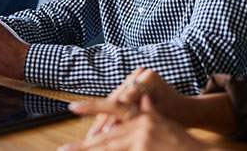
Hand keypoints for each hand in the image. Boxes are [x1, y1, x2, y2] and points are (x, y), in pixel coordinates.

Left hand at [59, 98, 211, 150]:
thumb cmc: (183, 143)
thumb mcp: (164, 123)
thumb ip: (149, 113)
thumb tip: (140, 100)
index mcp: (143, 115)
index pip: (113, 108)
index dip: (92, 107)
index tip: (72, 107)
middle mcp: (141, 124)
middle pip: (106, 136)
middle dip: (84, 145)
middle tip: (63, 150)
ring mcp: (142, 139)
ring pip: (109, 148)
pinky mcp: (143, 149)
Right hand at [70, 68, 187, 136]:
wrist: (185, 109)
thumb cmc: (177, 114)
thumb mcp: (160, 118)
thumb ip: (138, 119)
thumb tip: (113, 128)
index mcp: (149, 77)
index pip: (126, 98)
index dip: (112, 116)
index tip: (101, 132)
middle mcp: (139, 74)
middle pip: (116, 99)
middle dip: (103, 120)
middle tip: (92, 137)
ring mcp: (134, 79)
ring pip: (113, 102)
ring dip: (101, 120)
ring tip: (91, 137)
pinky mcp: (130, 86)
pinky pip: (116, 103)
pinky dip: (108, 118)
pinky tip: (98, 132)